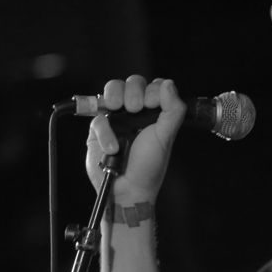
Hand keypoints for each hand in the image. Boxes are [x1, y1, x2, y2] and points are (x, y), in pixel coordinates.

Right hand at [85, 75, 186, 202]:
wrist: (127, 189)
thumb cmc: (149, 166)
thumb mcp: (166, 137)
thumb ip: (173, 109)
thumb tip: (169, 84)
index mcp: (155, 112)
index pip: (154, 86)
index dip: (152, 90)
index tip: (152, 104)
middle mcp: (136, 113)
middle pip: (132, 83)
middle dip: (133, 91)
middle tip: (135, 109)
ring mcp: (116, 118)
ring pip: (112, 90)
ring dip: (115, 95)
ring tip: (119, 109)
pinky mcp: (98, 129)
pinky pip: (98, 117)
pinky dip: (105, 131)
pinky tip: (113, 147)